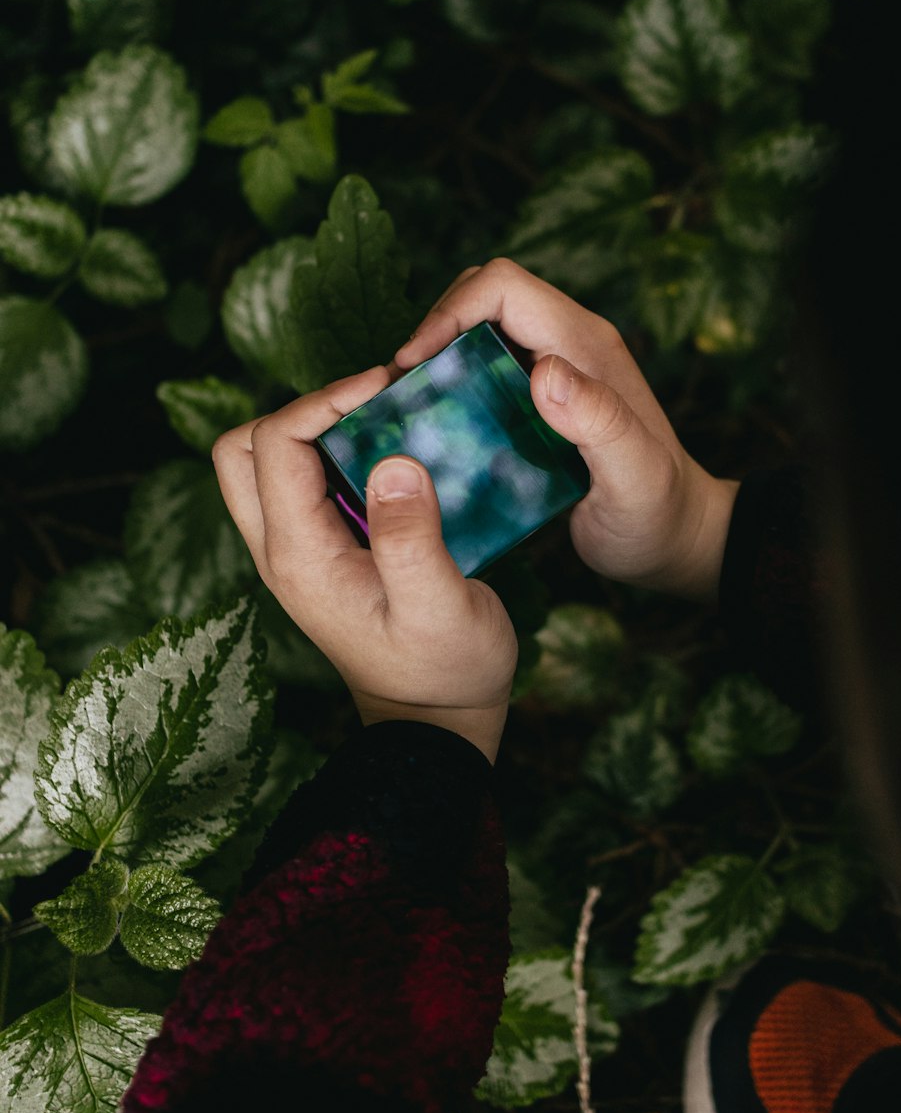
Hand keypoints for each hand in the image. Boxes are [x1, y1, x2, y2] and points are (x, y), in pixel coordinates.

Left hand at [212, 367, 517, 762]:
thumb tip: (394, 461)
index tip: (387, 387)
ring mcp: (298, 553)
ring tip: (384, 418)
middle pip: (244, 449)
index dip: (323, 400)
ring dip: (316, 429)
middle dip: (302, 408)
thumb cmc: (445, 670)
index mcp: (299, 557)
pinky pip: (305, 482)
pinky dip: (337, 452)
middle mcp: (282, 549)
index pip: (273, 444)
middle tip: (371, 402)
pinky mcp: (323, 552)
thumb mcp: (441, 607)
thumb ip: (412, 539)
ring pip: (268, 463)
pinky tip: (392, 451)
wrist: (437, 725)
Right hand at [392, 259, 738, 604]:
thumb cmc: (658, 514)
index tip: (414, 364)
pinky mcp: (539, 399)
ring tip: (406, 405)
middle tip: (404, 386)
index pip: (503, 287)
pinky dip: (450, 384)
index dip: (449, 312)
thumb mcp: (634, 477)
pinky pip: (484, 368)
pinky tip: (433, 427)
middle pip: (483, 295)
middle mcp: (566, 345)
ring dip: (438, 356)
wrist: (677, 538)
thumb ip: (600, 422)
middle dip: (435, 328)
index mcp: (584, 345)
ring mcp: (553, 370)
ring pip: (479, 330)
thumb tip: (545, 371)